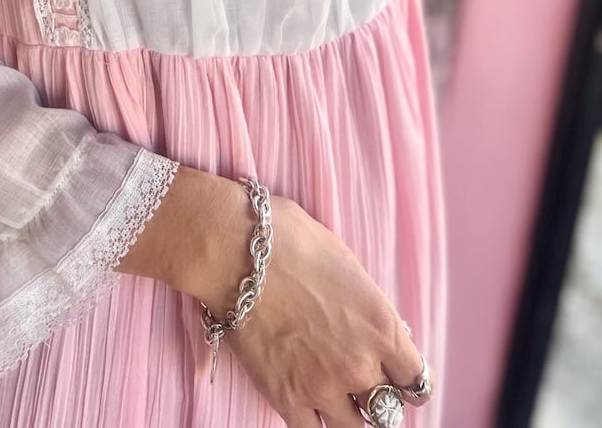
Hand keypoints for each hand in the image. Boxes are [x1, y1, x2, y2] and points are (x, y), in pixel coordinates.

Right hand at [216, 196, 430, 425]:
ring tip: (336, 399)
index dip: (407, 381)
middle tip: (362, 386)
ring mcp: (324, 387)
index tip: (397, 378)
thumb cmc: (290, 241)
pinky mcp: (287, 400)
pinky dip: (315, 423)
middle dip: (378, 398)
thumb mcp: (347, 264)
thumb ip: (367, 308)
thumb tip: (374, 327)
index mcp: (383, 327)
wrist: (235, 250)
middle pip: (389, 410)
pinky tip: (308, 409)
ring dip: (350, 416)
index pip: (417, 381)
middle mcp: (361, 364)